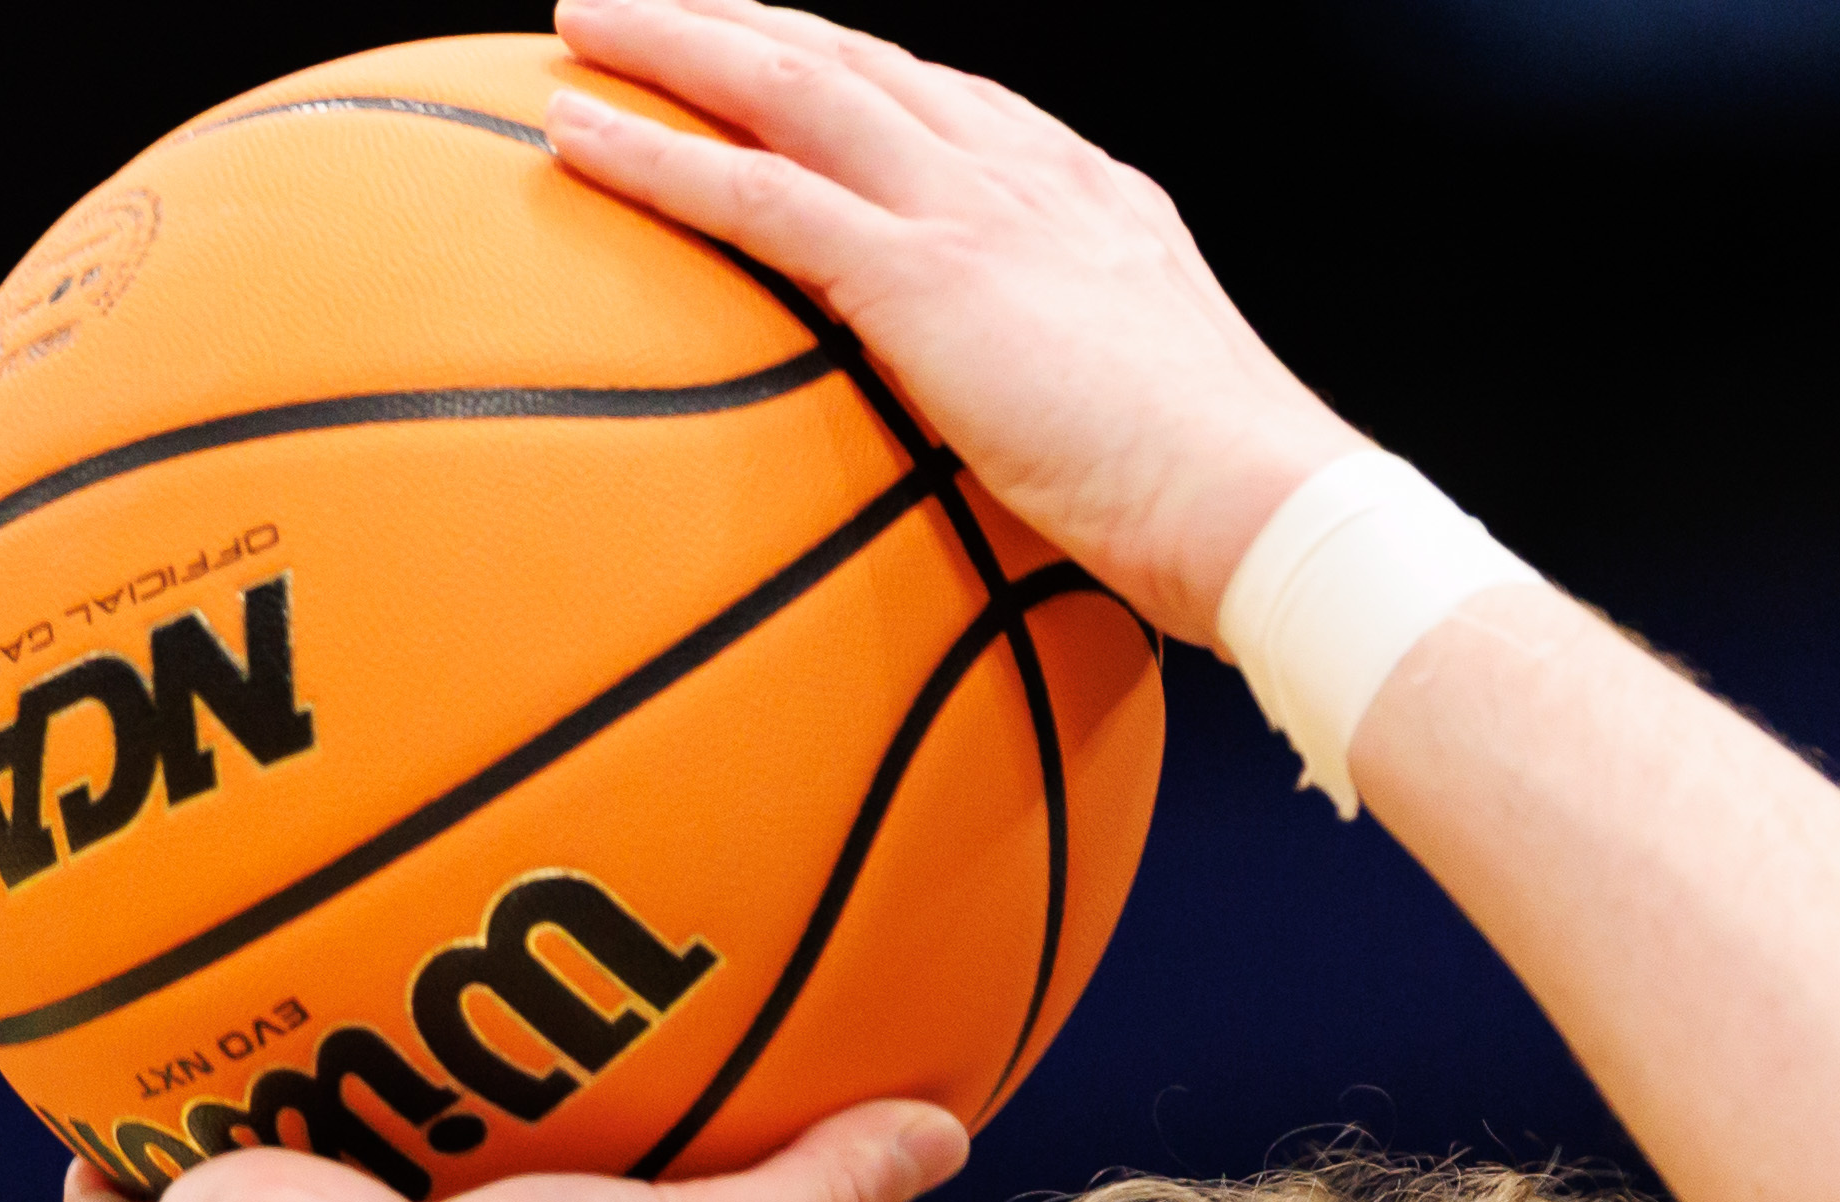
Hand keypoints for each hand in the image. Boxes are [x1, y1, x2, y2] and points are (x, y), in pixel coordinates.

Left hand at [542, 0, 1360, 644]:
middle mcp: (1026, 175)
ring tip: (584, 25)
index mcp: (1086, 199)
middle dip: (746, 20)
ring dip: (678, 44)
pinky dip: (655, 158)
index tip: (783, 54)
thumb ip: (1072, 407)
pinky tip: (574, 135)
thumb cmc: (1224, 513)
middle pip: (854, 60)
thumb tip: (1032, 471)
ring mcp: (975, 214)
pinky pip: (759, 198)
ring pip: (794, 87)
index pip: (942, 100)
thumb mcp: (1147, 426)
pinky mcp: (927, 278)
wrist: (1266, 508)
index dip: (850, 67)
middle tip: (650, 6)